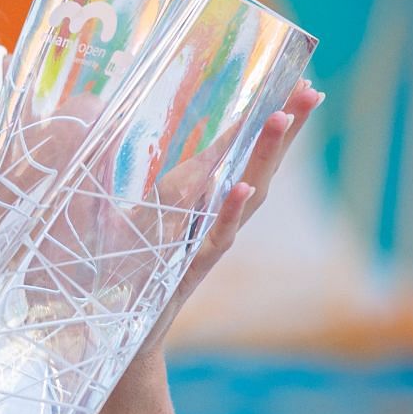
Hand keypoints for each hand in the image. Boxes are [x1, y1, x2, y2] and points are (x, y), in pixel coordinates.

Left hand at [133, 78, 324, 362]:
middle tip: (309, 87)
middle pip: (256, 165)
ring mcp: (205, 243)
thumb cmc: (121, 272)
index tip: (295, 78)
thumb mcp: (121, 211)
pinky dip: (230, 212)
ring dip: (264, 157)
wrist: (116, 335)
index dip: (264, 115)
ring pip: (246, 196)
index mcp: (199, 200)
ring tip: (282, 118)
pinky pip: (215, 237)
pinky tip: (244, 187)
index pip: (237, 149)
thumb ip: (120, 170)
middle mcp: (212, 219)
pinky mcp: (188, 269)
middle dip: (284, 127)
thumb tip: (104, 112)